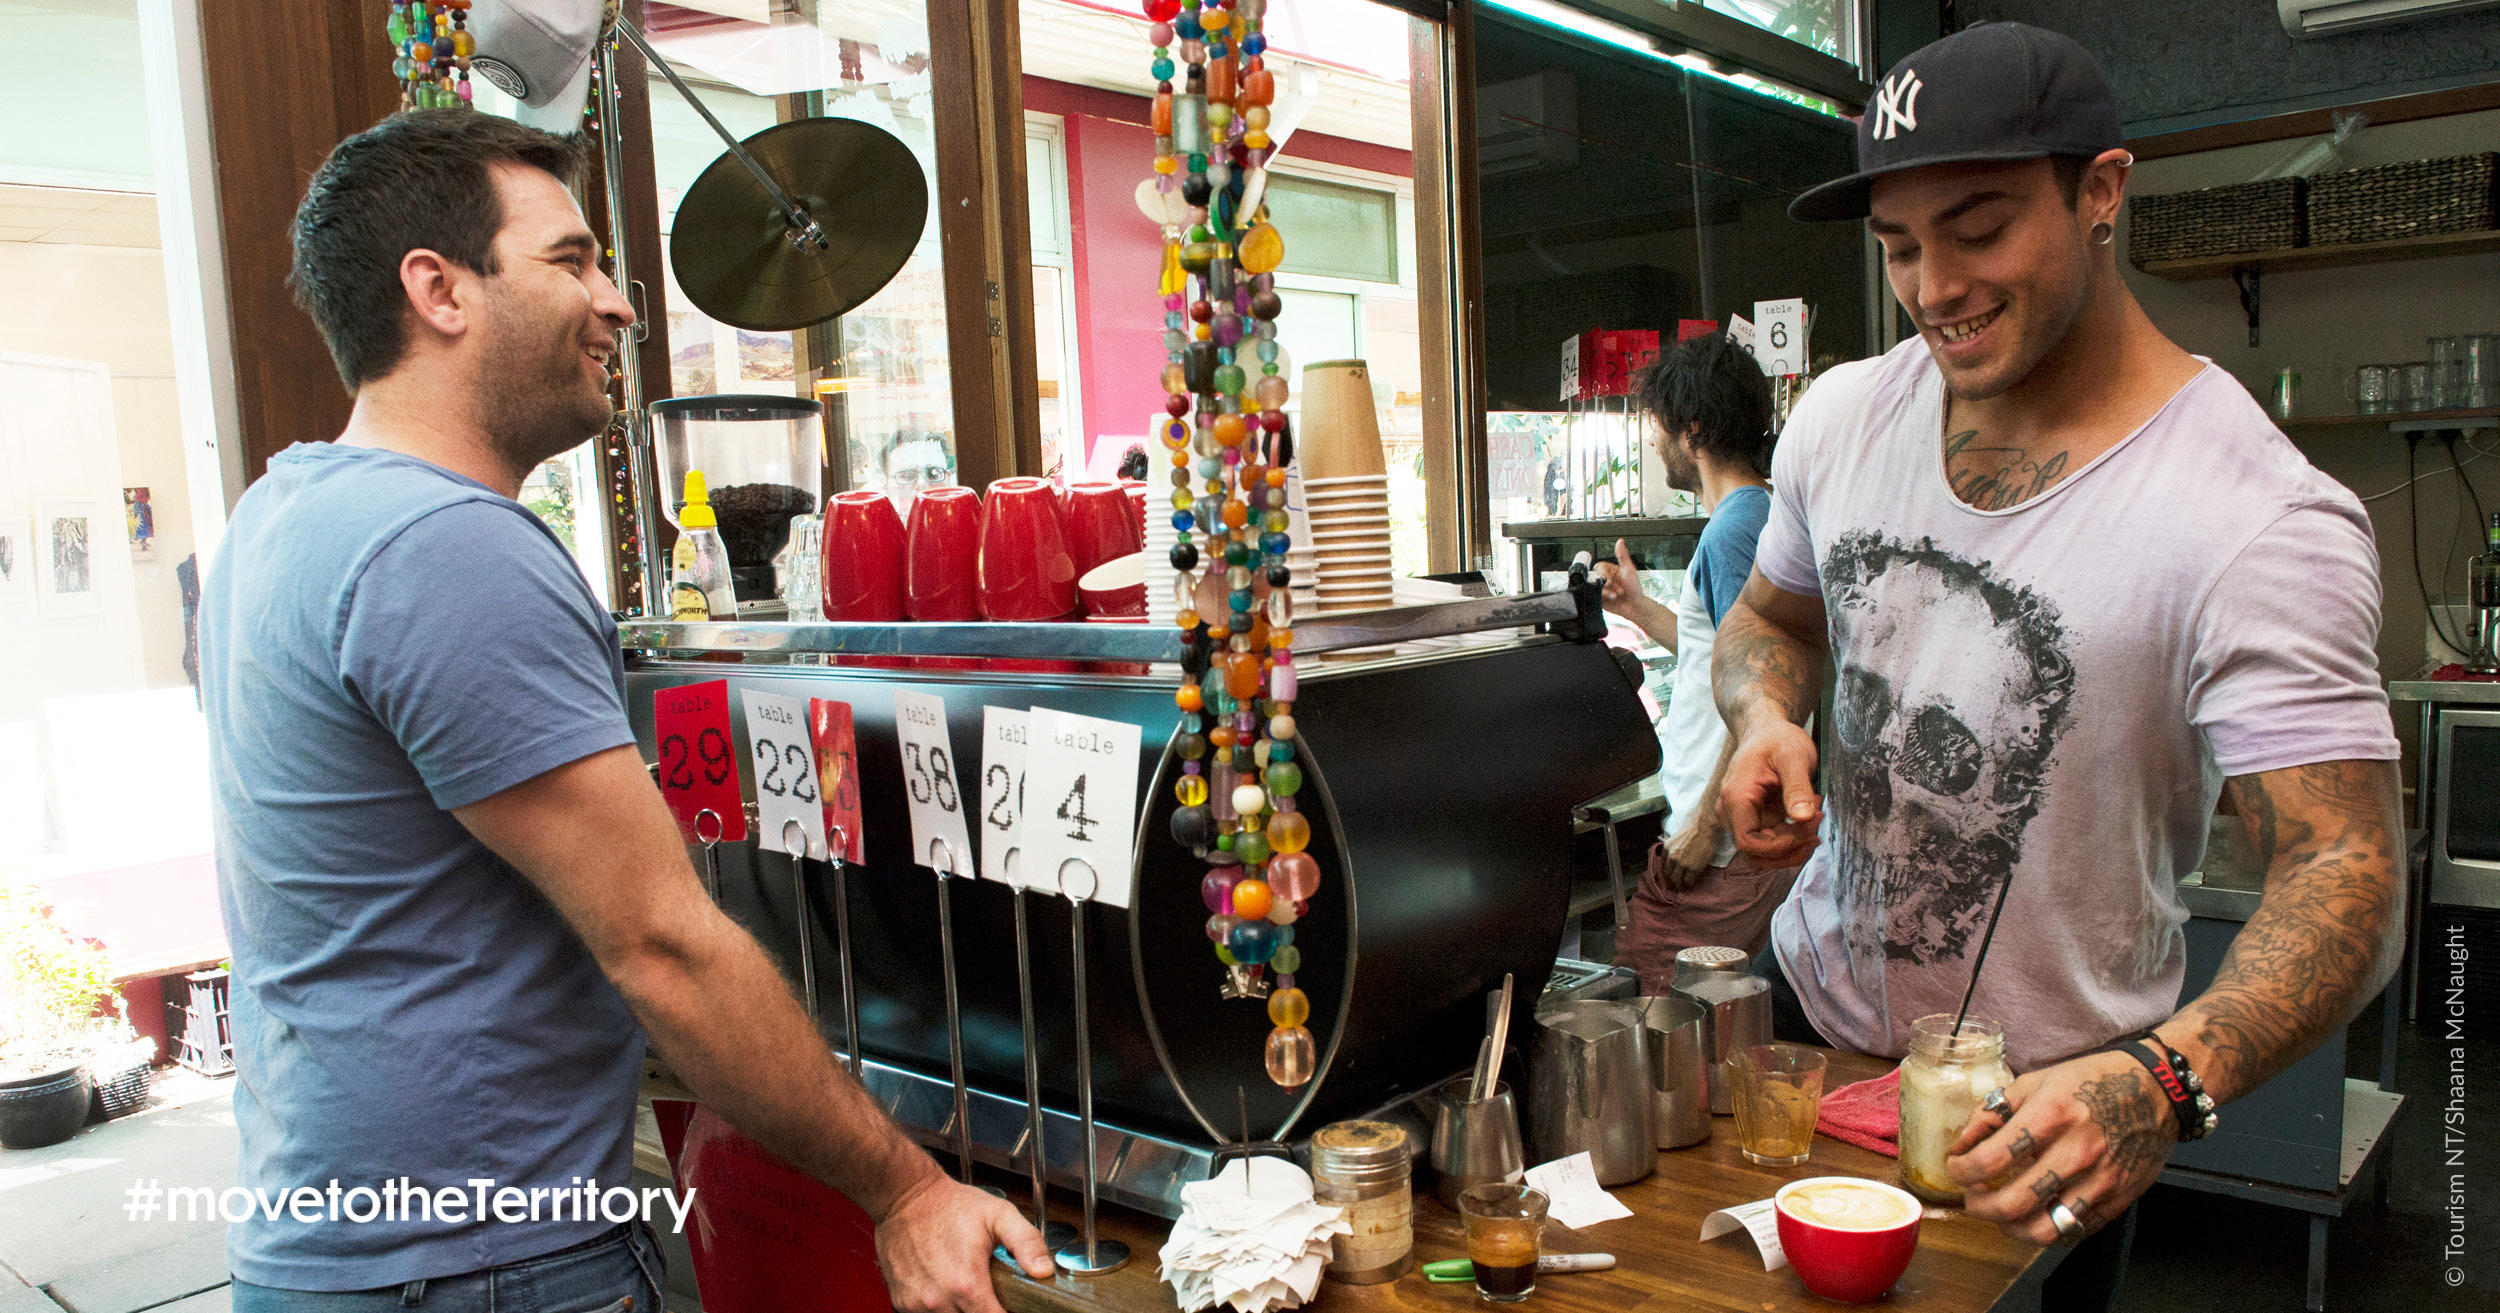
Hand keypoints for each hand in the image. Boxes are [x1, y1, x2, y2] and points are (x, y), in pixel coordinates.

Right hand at [874, 1172, 1053, 1311]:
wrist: (904, 1196)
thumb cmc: (949, 1204)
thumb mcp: (998, 1214)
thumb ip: (1026, 1242)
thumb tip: (1044, 1271)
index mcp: (966, 1284)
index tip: (1011, 1304)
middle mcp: (939, 1300)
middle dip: (985, 1311)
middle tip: (989, 1292)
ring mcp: (918, 1304)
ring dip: (962, 1310)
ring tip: (966, 1287)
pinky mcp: (902, 1302)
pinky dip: (940, 1307)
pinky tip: (944, 1287)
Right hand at [1596, 539, 1654, 622]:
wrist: (1635, 606)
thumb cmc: (1634, 588)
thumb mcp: (1629, 569)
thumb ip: (1622, 555)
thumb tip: (1620, 541)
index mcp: (1609, 570)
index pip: (1599, 567)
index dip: (1605, 574)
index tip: (1612, 579)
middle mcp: (1604, 579)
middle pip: (1595, 578)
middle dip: (1606, 585)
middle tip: (1618, 589)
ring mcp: (1601, 589)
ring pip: (1593, 588)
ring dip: (1606, 592)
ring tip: (1616, 595)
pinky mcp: (1599, 599)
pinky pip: (1593, 597)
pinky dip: (1602, 598)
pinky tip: (1611, 599)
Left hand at [1661, 819, 1719, 888]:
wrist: (1706, 827)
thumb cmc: (1695, 827)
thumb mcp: (1678, 836)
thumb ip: (1676, 846)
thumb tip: (1679, 852)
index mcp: (1667, 848)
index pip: (1663, 863)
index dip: (1667, 870)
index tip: (1670, 874)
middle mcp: (1672, 857)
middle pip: (1668, 873)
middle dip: (1671, 880)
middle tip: (1674, 885)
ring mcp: (1682, 864)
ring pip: (1676, 879)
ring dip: (1679, 885)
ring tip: (1681, 888)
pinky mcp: (1693, 869)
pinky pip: (1688, 880)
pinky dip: (1689, 884)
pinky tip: (1691, 885)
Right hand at [1720, 719, 1820, 861]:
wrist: (1767, 730)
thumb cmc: (1778, 739)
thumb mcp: (1794, 757)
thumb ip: (1798, 787)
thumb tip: (1803, 818)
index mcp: (1735, 798)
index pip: (1748, 843)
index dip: (1780, 846)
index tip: (1808, 827)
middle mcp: (1730, 812)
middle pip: (1755, 854)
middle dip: (1789, 848)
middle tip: (1817, 822)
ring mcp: (1739, 818)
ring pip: (1762, 854)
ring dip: (1791, 848)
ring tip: (1816, 820)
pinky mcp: (1751, 819)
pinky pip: (1768, 843)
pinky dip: (1790, 839)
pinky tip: (1808, 820)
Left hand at [1944, 1051, 2174, 1245]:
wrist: (2158, 1090)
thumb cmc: (2093, 1081)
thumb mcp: (2036, 1081)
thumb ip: (1995, 1111)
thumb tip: (1963, 1143)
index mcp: (2052, 1115)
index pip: (1991, 1159)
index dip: (1962, 1170)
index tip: (1956, 1168)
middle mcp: (2076, 1152)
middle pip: (2012, 1204)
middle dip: (1979, 1207)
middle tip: (1972, 1196)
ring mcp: (2100, 1180)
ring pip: (2043, 1230)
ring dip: (2010, 1228)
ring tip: (2000, 1213)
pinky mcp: (2118, 1199)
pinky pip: (2074, 1232)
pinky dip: (2047, 1231)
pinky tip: (2036, 1214)